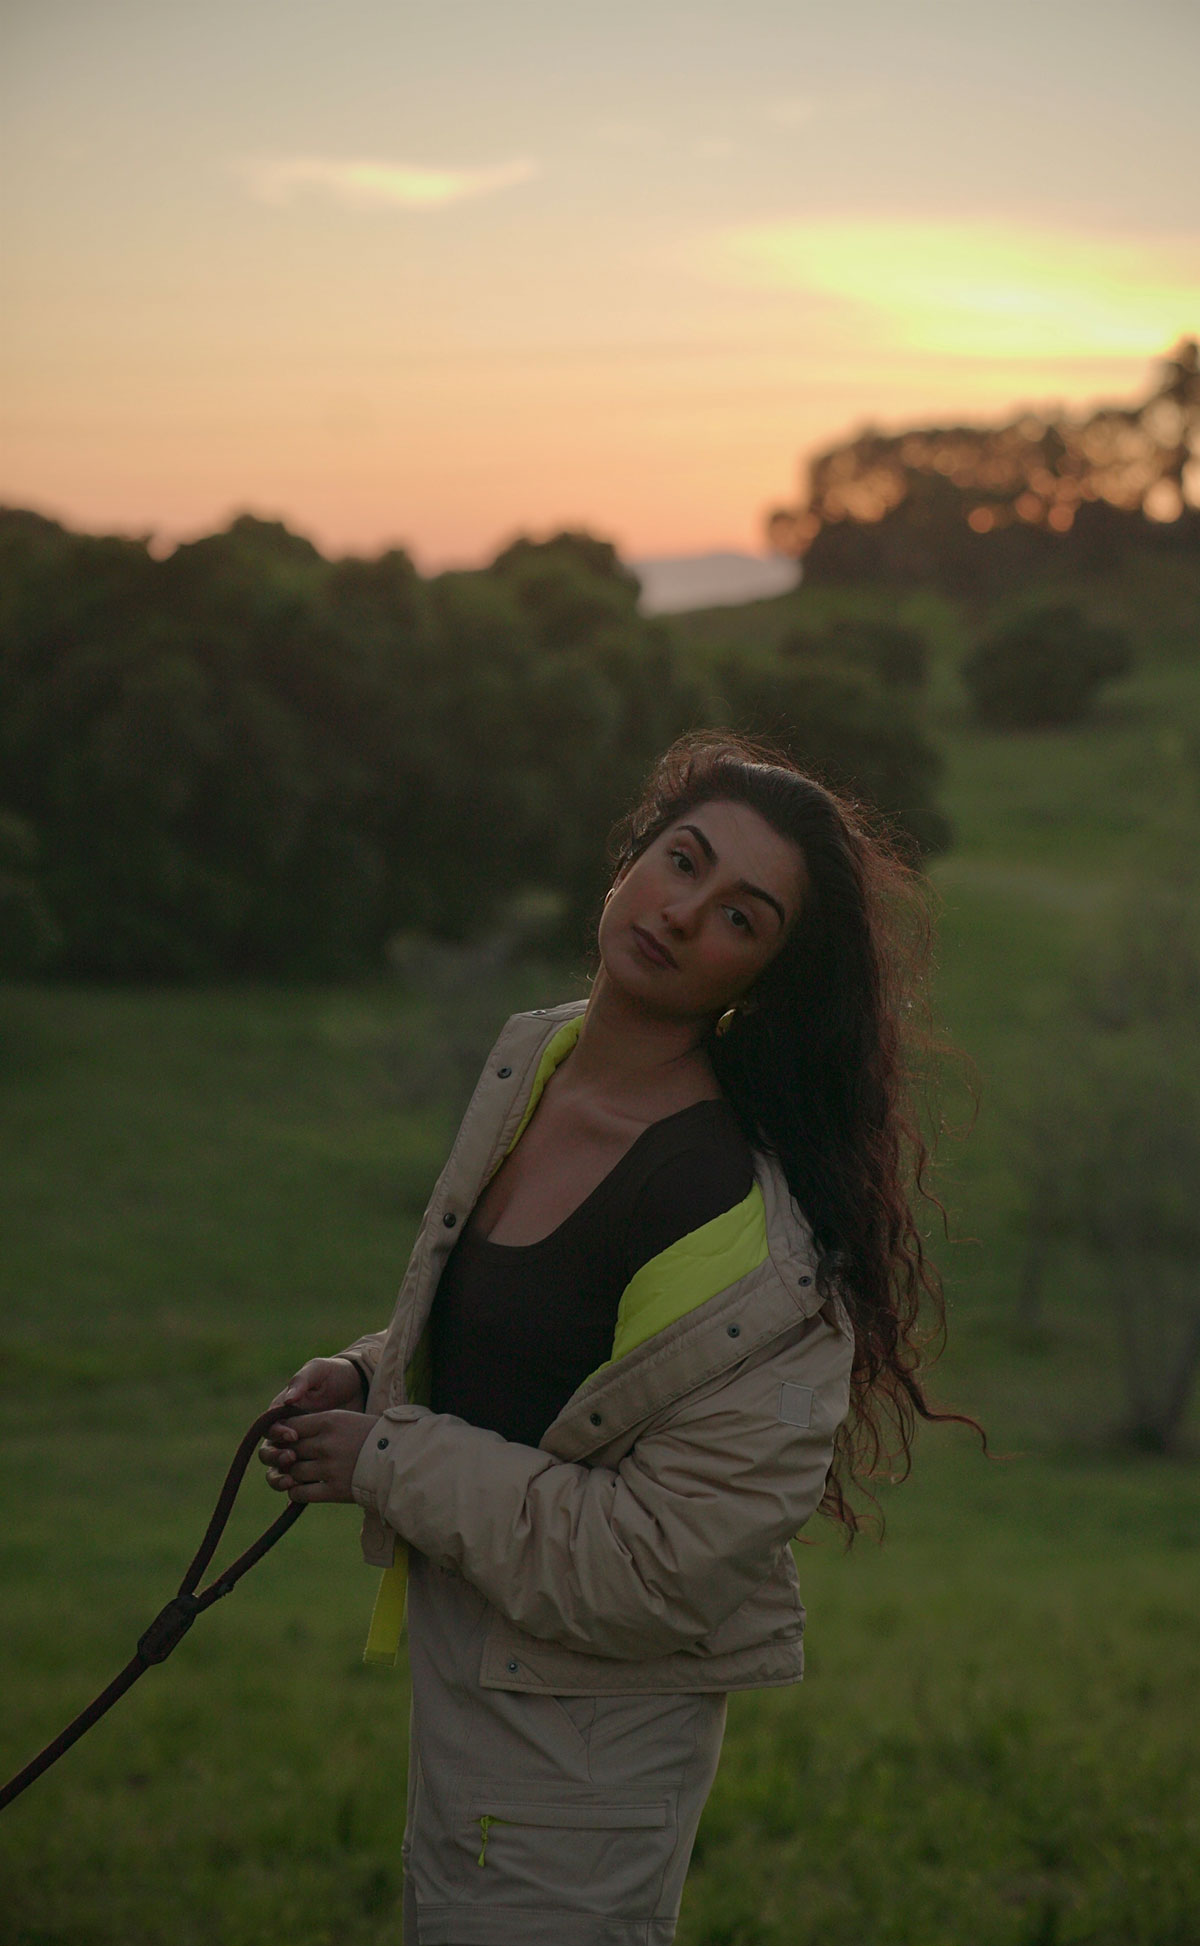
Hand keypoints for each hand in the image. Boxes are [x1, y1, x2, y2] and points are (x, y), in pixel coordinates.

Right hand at [258, 1357, 364, 1484]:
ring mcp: (299, 1449)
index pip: (269, 1428)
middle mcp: (286, 1433)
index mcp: (283, 1412)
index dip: (277, 1434)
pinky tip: (301, 1492)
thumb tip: (289, 1400)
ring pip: (278, 1469)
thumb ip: (302, 1381)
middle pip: (268, 1452)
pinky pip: (299, 1479)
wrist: (361, 1388)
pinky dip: (295, 1488)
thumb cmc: (335, 1375)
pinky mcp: (313, 1462)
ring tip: (291, 1480)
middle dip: (275, 1458)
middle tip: (292, 1458)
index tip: (292, 1435)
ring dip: (279, 1477)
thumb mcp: (319, 1370)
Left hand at [260, 1409, 373, 1503]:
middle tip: (291, 1459)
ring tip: (300, 1474)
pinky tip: (302, 1489)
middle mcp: (326, 1444)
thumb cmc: (373, 1436)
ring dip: (292, 1475)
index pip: (290, 1426)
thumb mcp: (346, 1419)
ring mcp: (329, 1468)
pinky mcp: (334, 1490)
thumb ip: (318, 1424)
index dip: (283, 1435)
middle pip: (289, 1450)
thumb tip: (288, 1433)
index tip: (288, 1440)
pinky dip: (295, 1493)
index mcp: (329, 1421)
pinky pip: (301, 1493)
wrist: (400, 1458)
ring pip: (293, 1472)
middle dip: (286, 1456)